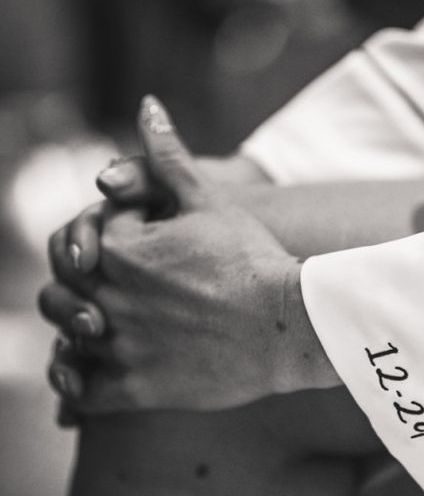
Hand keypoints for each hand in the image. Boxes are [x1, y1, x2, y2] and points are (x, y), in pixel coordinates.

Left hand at [40, 96, 338, 412]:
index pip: (80, 239)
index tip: (138, 250)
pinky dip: (75, 379)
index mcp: (117, 249)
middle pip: (63, 287)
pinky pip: (81, 390)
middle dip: (83, 282)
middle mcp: (107, 296)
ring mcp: (120, 345)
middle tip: (117, 287)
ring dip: (77, 327)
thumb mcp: (211, 201)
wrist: (287, 326)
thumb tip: (146, 105)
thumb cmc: (252, 260)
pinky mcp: (135, 388)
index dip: (102, 239)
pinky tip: (91, 366)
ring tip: (104, 324)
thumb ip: (167, 158)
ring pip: (67, 335)